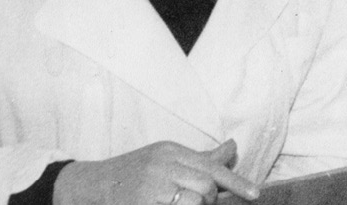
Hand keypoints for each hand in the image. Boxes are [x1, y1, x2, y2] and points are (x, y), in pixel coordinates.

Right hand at [53, 139, 259, 204]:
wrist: (91, 185)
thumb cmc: (135, 172)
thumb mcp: (167, 158)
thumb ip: (200, 159)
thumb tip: (232, 147)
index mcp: (170, 150)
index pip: (212, 166)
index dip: (236, 182)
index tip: (256, 194)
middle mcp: (162, 165)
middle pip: (206, 185)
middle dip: (210, 200)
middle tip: (201, 203)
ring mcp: (150, 187)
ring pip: (195, 201)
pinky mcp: (140, 204)